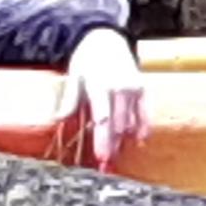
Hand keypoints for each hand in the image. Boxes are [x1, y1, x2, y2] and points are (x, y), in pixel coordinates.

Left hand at [58, 26, 147, 164]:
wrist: (107, 38)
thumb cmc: (87, 60)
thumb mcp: (74, 76)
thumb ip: (70, 99)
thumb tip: (59, 119)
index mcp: (100, 86)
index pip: (103, 120)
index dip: (103, 141)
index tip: (101, 158)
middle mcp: (120, 88)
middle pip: (117, 126)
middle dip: (112, 148)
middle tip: (106, 167)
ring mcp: (133, 89)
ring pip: (130, 123)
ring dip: (123, 142)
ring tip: (114, 158)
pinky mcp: (143, 88)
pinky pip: (146, 113)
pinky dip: (143, 128)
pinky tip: (139, 141)